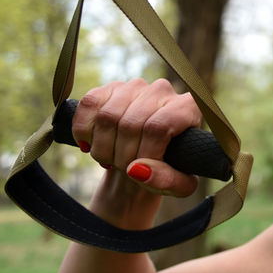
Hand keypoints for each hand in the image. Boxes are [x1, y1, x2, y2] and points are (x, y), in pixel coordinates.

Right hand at [71, 79, 201, 196]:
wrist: (145, 159)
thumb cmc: (168, 170)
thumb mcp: (179, 186)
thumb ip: (168, 181)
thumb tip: (137, 169)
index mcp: (189, 107)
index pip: (158, 128)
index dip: (145, 154)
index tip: (141, 171)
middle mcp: (164, 90)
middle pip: (131, 124)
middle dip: (122, 157)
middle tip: (124, 168)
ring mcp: (135, 86)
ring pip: (107, 116)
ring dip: (102, 148)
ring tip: (111, 159)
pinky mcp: (110, 88)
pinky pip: (89, 104)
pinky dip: (83, 130)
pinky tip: (89, 145)